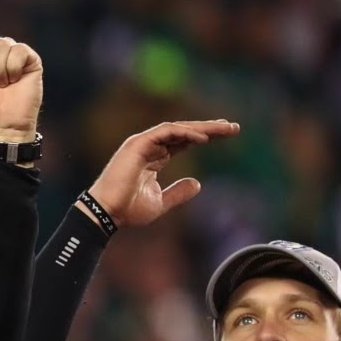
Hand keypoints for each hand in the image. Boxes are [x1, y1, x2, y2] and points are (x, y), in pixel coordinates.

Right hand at [86, 120, 239, 228]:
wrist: (106, 213)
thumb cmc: (127, 210)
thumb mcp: (160, 203)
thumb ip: (178, 193)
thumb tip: (198, 184)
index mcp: (154, 157)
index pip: (183, 141)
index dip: (205, 137)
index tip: (227, 136)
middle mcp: (149, 146)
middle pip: (184, 132)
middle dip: (209, 128)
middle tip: (234, 128)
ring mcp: (142, 143)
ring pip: (177, 128)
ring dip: (202, 127)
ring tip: (224, 130)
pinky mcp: (138, 143)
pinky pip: (166, 132)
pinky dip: (185, 133)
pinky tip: (204, 137)